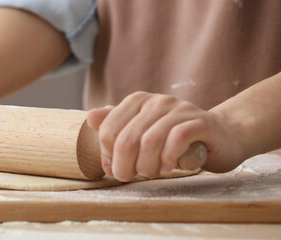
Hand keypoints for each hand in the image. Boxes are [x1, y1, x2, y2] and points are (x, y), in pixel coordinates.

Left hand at [86, 91, 244, 181]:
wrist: (222, 136)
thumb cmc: (176, 139)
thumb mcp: (142, 132)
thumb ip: (116, 125)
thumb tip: (91, 117)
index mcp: (137, 101)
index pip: (108, 130)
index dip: (107, 154)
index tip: (115, 168)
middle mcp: (156, 101)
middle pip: (126, 138)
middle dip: (124, 165)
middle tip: (129, 177)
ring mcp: (179, 109)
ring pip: (149, 141)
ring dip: (146, 166)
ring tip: (150, 173)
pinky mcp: (200, 122)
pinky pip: (177, 139)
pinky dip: (167, 158)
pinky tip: (168, 166)